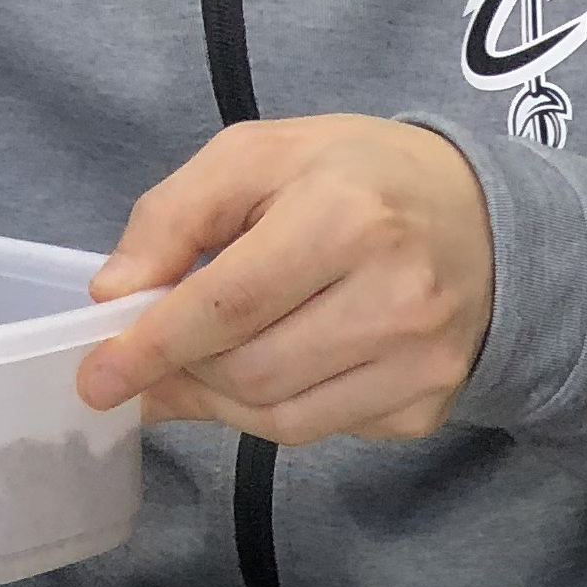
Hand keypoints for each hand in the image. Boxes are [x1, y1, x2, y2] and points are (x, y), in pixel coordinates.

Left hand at [79, 118, 496, 444]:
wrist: (487, 223)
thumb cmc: (359, 178)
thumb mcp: (260, 155)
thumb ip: (177, 214)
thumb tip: (116, 296)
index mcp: (346, 218)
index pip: (230, 304)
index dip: (156, 345)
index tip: (99, 377)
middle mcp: (393, 300)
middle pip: (252, 371)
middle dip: (185, 373)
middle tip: (153, 362)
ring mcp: (419, 364)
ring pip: (283, 419)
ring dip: (222, 403)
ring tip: (202, 372)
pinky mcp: (427, 406)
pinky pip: (326, 430)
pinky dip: (277, 410)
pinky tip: (276, 370)